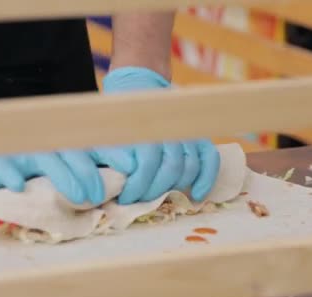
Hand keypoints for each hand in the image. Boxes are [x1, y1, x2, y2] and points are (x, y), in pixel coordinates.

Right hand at [0, 151, 104, 204]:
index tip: (131, 167)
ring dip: (64, 177)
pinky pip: (4, 164)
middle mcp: (46, 141)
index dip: (113, 153)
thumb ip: (80, 170)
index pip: (93, 143)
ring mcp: (22, 148)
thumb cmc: (26, 160)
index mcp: (64, 141)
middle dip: (89, 173)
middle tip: (99, 195)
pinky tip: (19, 185)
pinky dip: (11, 174)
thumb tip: (114, 186)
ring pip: (46, 158)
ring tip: (78, 197)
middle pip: (73, 153)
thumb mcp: (56, 162)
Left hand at [100, 67, 219, 203]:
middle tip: (138, 200)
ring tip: (155, 197)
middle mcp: (169, 126)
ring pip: (189, 167)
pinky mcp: (198, 135)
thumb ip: (104, 155)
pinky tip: (197, 194)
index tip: (125, 198)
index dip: (137, 185)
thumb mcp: (102, 129)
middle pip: (170, 168)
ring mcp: (187, 130)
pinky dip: (206, 178)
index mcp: (144, 123)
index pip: (146, 162)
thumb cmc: (116, 112)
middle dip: (154, 190)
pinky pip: (210, 158)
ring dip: (174, 187)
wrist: (138, 81)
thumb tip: (102, 187)